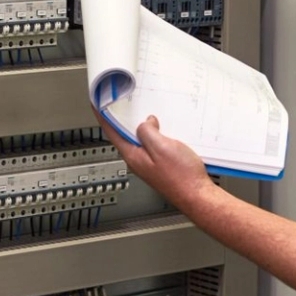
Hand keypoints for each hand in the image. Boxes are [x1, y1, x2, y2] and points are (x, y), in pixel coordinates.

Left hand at [98, 113, 216, 211]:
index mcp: (133, 156)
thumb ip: (148, 132)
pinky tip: (164, 130)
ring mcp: (149, 163)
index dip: (102, 115)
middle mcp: (138, 160)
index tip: (96, 102)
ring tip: (146, 113)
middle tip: (121, 101)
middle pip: (124, 135)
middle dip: (122, 118)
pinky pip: (154, 145)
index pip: (111, 132)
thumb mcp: (162, 147)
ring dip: (143, 126)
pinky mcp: (161, 164)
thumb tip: (145, 123)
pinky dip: (156, 134)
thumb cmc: (182, 177)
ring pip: (141, 139)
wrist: (198, 195)